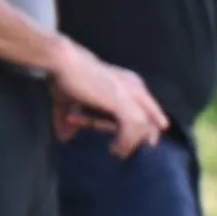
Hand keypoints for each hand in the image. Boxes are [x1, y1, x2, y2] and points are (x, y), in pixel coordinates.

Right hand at [52, 49, 168, 156]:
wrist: (63, 63)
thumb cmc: (67, 77)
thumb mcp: (71, 101)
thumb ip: (69, 118)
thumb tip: (64, 136)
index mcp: (129, 84)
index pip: (148, 109)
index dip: (147, 126)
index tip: (139, 142)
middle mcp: (135, 87)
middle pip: (152, 117)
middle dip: (146, 136)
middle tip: (131, 151)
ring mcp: (131, 94)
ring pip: (145, 126)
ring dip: (132, 142)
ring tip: (118, 152)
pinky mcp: (123, 102)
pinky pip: (134, 128)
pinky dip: (126, 142)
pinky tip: (116, 150)